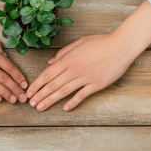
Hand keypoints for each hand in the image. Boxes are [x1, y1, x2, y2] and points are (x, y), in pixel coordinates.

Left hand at [27, 0, 150, 110]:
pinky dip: (73, 102)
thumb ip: (63, 53)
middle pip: (53, 85)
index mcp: (68, 58)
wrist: (121, 45)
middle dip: (40, 95)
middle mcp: (74, 69)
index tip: (29, 92)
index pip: (47, 74)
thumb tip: (50, 62)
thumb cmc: (100, 42)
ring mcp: (85, 77)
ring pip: (64, 91)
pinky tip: (65, 109)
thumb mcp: (79, 42)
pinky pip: (81, 95)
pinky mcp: (96, 84)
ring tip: (41, 108)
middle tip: (31, 104)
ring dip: (50, 100)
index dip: (37, 84)